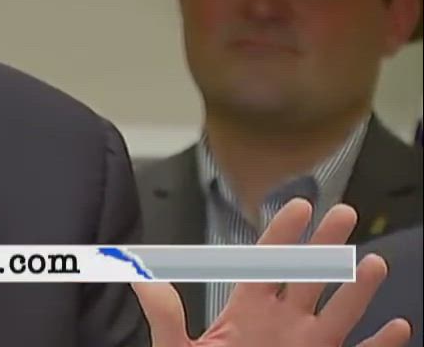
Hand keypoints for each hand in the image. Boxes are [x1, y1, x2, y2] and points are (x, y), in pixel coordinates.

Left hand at [133, 198, 412, 346]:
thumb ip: (163, 314)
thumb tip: (140, 276)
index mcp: (247, 311)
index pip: (267, 263)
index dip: (283, 234)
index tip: (300, 205)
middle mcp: (282, 324)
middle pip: (309, 276)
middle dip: (326, 245)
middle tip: (344, 213)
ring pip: (339, 313)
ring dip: (356, 290)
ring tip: (372, 263)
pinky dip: (380, 343)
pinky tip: (398, 325)